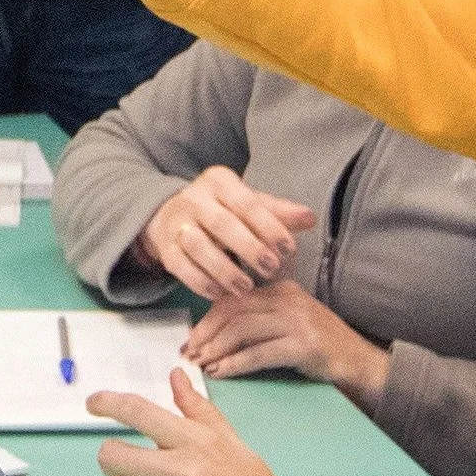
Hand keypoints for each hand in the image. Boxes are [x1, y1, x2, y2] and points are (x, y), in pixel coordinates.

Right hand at [133, 165, 318, 298]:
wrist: (169, 214)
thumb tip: (310, 218)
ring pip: (197, 245)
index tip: (289, 249)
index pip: (246, 203)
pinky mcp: (165, 248)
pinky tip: (220, 294)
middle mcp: (194, 198)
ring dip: (223, 269)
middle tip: (271, 269)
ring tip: (246, 288)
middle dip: (248, 248)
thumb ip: (278, 213)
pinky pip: (180, 267)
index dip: (269, 226)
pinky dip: (201, 282)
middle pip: (221, 223)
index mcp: (219, 182)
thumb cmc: (221, 210)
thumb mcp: (248, 205)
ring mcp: (176, 223)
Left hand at [187, 281, 389, 403]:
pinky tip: (222, 373)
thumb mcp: (290, 324)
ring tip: (202, 365)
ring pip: (242, 329)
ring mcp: (298, 320)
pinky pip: (259, 353)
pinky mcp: (304, 345)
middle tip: (189, 354)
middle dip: (205, 333)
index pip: (234, 297)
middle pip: (233, 310)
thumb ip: (261, 321)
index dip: (207, 318)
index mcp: (283, 290)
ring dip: (216, 349)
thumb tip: (217, 333)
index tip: (191, 338)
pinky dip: (235, 363)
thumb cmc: (322, 349)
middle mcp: (289, 299)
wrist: (363, 365)